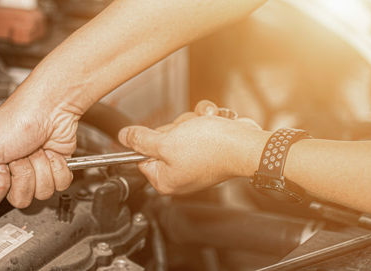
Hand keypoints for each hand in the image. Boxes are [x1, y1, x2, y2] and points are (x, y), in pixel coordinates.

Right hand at [0, 95, 78, 208]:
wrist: (51, 108)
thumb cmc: (18, 119)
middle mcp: (11, 170)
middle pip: (17, 198)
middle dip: (21, 176)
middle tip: (18, 156)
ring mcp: (34, 170)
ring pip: (40, 193)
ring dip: (39, 169)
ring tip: (35, 150)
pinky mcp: (54, 169)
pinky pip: (59, 185)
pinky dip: (56, 167)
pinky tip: (51, 153)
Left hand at [118, 100, 267, 193]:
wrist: (246, 143)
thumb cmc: (211, 148)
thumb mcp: (166, 142)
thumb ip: (141, 140)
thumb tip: (123, 137)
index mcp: (165, 179)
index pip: (141, 157)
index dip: (148, 141)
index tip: (159, 136)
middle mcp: (180, 173)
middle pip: (162, 140)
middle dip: (174, 128)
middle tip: (185, 132)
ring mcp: (195, 160)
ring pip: (181, 129)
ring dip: (191, 121)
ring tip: (203, 126)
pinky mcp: (210, 148)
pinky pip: (198, 126)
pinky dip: (206, 120)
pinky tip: (213, 122)